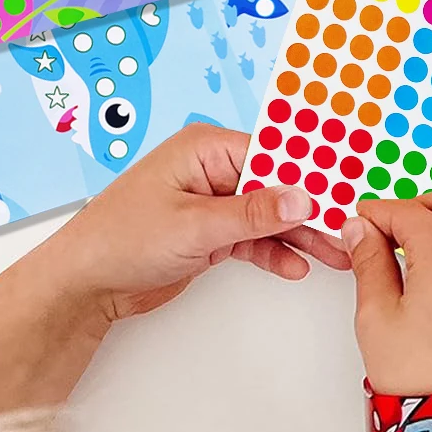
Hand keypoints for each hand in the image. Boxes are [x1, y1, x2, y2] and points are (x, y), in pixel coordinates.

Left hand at [38, 123, 350, 324]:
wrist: (85, 282)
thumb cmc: (122, 239)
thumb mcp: (195, 227)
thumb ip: (252, 214)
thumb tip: (301, 197)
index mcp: (205, 148)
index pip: (272, 155)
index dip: (310, 175)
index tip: (344, 195)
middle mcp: (210, 169)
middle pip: (274, 185)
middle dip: (310, 209)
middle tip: (347, 230)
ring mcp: (210, 202)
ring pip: (267, 215)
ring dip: (298, 235)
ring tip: (336, 256)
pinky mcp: (207, 233)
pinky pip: (251, 237)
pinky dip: (273, 251)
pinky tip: (296, 266)